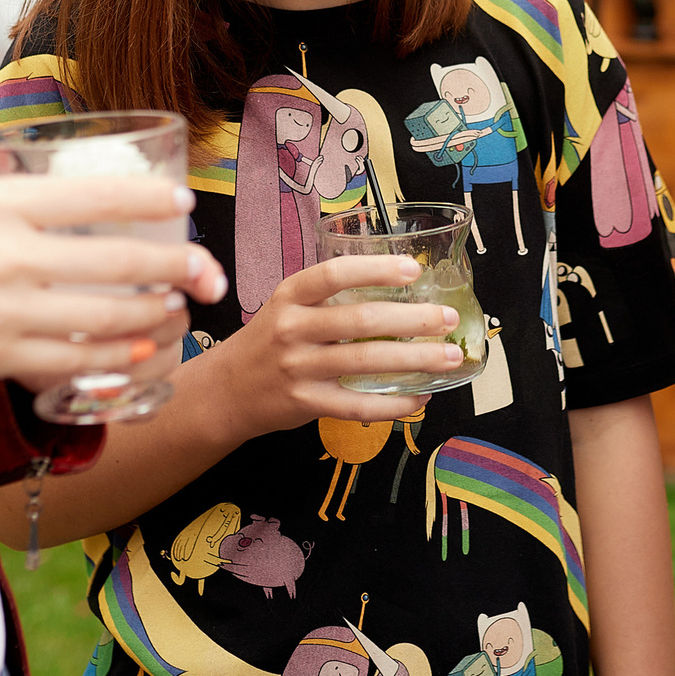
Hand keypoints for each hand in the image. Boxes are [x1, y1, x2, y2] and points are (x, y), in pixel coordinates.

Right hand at [0, 173, 224, 391]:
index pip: (97, 193)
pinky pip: (76, 361)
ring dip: (157, 316)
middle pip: (120, 259)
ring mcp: (8, 309)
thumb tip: (65, 199)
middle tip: (208, 271)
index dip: (150, 198)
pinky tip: (141, 354)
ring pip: (109, 315)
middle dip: (177, 266)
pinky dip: (117, 359)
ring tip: (179, 310)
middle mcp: (11, 253)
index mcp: (0, 202)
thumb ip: (11, 204)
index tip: (181, 203)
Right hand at [188, 256, 464, 440]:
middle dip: (412, 319)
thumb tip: (398, 289)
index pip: (334, 274)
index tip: (413, 270)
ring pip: (366, 363)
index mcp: (290, 296)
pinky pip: (358, 406)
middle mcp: (292, 329)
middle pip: (360, 320)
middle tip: (447, 318)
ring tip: (449, 356)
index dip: (375, 269)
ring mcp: (298, 368)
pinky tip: (420, 397)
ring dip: (415, 360)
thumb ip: (329, 298)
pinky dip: (394, 403)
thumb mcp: (287, 307)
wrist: (225, 390)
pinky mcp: (305, 403)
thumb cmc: (269, 342)